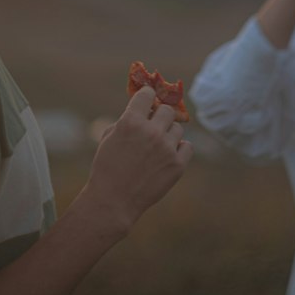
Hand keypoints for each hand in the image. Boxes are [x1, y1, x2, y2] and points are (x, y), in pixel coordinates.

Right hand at [84, 86, 191, 234]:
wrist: (113, 201)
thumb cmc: (107, 168)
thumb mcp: (109, 137)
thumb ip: (126, 119)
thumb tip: (143, 109)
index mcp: (131, 122)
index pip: (148, 94)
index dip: (147, 96)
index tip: (148, 101)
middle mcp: (151, 132)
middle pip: (167, 110)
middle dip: (160, 116)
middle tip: (154, 126)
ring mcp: (166, 148)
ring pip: (178, 129)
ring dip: (169, 134)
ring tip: (157, 147)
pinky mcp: (177, 165)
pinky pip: (187, 147)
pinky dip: (179, 150)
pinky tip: (168, 156)